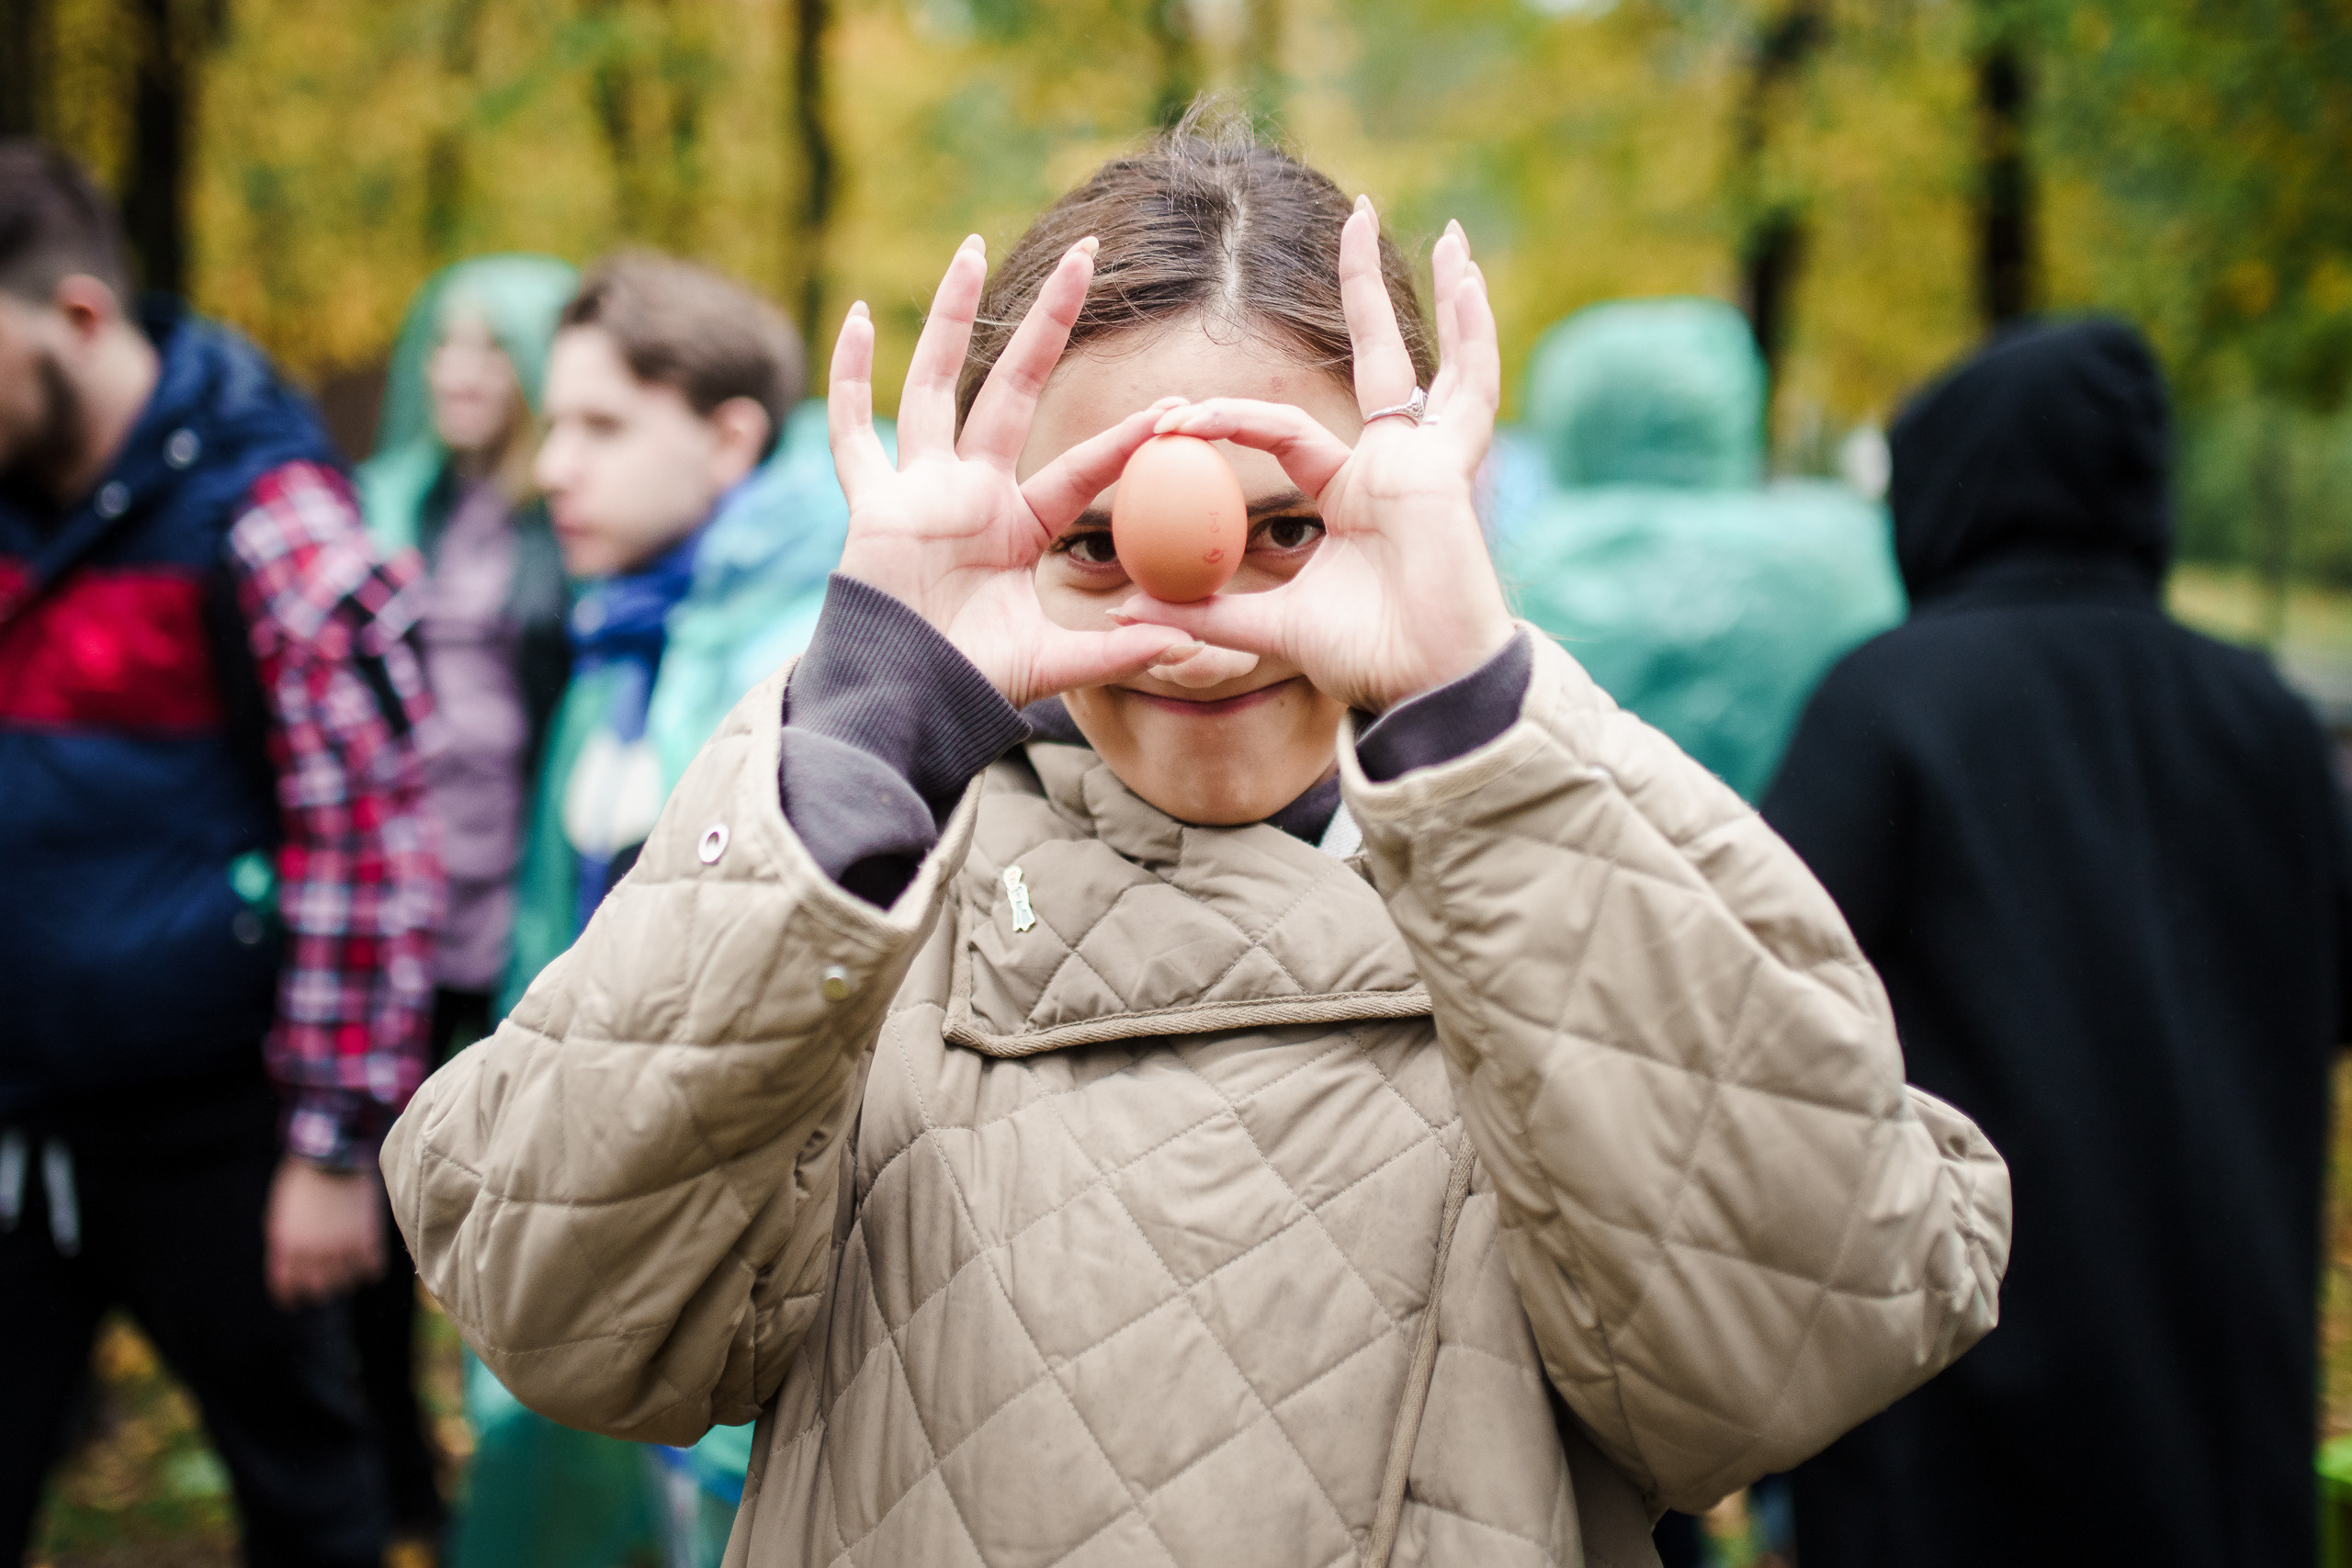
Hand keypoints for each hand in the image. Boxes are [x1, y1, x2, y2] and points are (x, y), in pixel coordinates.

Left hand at [265, 1156, 383, 1308]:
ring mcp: (341, 1247)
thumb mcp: (281, 1216)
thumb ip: (286, 1245)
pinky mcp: (366, 1239)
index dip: (290, 1298)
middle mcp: (312, 1253)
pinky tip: (370, 1259)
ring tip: (351, 1264)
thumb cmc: (302, 1182)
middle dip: (322, 1286)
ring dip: (348, 1275)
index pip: (285, 1287)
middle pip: (319, 1289)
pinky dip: (372, 1267)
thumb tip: (292, 1269)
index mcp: (286, 1247)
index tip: (296, 1301)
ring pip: (347, 1282)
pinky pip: (373, 1269)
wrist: (333, 1156)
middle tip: (328, 1278)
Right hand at [828, 235, 1195, 708]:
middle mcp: (970, 492)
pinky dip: (848, 377)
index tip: (1176, 410)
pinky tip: (863, 317)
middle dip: (1049, 322)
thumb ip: (1119, 650)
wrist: (903, 705)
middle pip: (1014, 386)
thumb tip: (1192, 645)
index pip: (1082, 466)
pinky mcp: (872, 505)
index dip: (1127, 438)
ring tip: (973, 247)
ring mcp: (918, 491)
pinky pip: (854, 435)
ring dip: (954, 318)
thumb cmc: (972, 683)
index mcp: (1017, 524)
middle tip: (1085, 253)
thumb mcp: (1056, 662)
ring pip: (935, 385)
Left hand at [1109, 204, 1514, 713]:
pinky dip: (1474, 332)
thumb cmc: (1364, 661)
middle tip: (1355, 217)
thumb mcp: (1270, 629)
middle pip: (1374, 357)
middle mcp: (1389, 464)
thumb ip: (1209, 614)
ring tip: (1424, 224)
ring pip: (1425, 358)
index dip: (1221, 419)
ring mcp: (1425, 461)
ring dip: (1429, 290)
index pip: (1277, 429)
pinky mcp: (1448, 467)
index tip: (1169, 420)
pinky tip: (1468, 275)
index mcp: (1348, 493)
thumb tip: (1128, 610)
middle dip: (1362, 290)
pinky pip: (1467, 388)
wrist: (1427, 686)